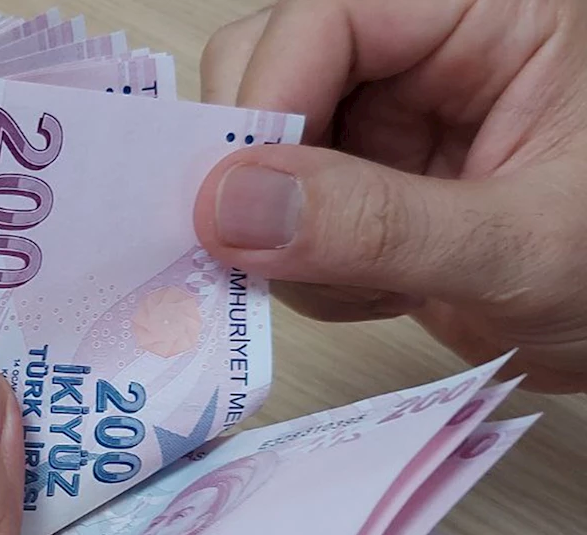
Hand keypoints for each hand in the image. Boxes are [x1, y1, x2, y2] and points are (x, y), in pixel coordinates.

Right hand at [194, 0, 586, 392]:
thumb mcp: (520, 247)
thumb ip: (378, 225)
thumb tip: (229, 208)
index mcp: (486, 13)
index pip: (325, 16)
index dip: (268, 101)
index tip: (238, 205)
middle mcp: (419, 53)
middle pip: (267, 68)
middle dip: (263, 175)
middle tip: (291, 254)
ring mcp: (381, 119)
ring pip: (257, 149)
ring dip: (283, 236)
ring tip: (374, 284)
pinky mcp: (358, 180)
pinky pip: (274, 212)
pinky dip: (300, 267)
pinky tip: (378, 290)